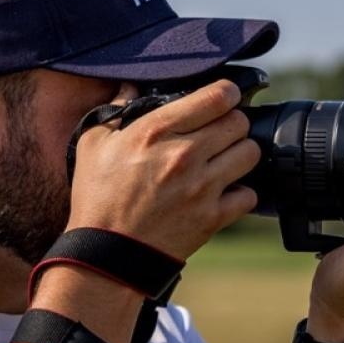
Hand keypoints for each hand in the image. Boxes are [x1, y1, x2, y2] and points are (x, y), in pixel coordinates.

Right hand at [65, 79, 260, 259]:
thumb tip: (128, 87)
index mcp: (156, 131)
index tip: (223, 98)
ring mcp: (202, 188)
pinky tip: (223, 193)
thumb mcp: (93, 146)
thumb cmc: (98, 199)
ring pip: (250, 154)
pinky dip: (240, 194)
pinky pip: (249, 195)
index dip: (226, 92)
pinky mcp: (212, 217)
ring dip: (240, 154)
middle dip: (232, 123)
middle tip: (219, 132)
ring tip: (224, 160)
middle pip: (239, 122)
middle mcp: (184, 155)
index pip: (217, 96)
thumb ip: (114, 111)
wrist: (107, 256)